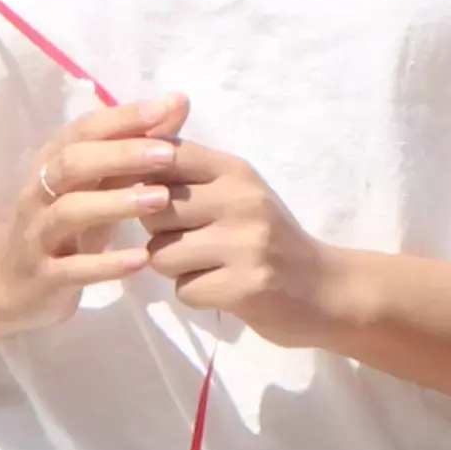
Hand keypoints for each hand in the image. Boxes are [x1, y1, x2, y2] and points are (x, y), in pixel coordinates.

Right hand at [0, 93, 189, 337]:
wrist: (7, 280)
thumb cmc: (63, 225)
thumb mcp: (95, 184)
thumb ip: (134, 147)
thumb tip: (177, 102)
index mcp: (52, 162)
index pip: (84, 130)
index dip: (121, 117)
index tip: (164, 109)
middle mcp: (39, 193)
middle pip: (73, 164)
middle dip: (121, 155)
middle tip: (168, 154)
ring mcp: (37, 235)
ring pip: (69, 212)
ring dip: (115, 203)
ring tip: (160, 200)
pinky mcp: (41, 276)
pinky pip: (73, 269)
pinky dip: (107, 264)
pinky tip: (142, 259)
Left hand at [139, 133, 343, 343]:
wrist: (325, 289)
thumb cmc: (270, 239)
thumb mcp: (238, 194)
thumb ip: (191, 177)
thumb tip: (126, 164)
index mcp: (235, 171)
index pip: (167, 155)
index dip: (140, 176)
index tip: (141, 196)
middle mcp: (240, 199)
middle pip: (154, 210)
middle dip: (157, 233)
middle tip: (186, 241)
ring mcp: (246, 242)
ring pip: (161, 254)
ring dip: (175, 268)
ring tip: (206, 267)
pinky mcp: (247, 285)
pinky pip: (184, 290)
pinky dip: (195, 294)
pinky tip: (221, 288)